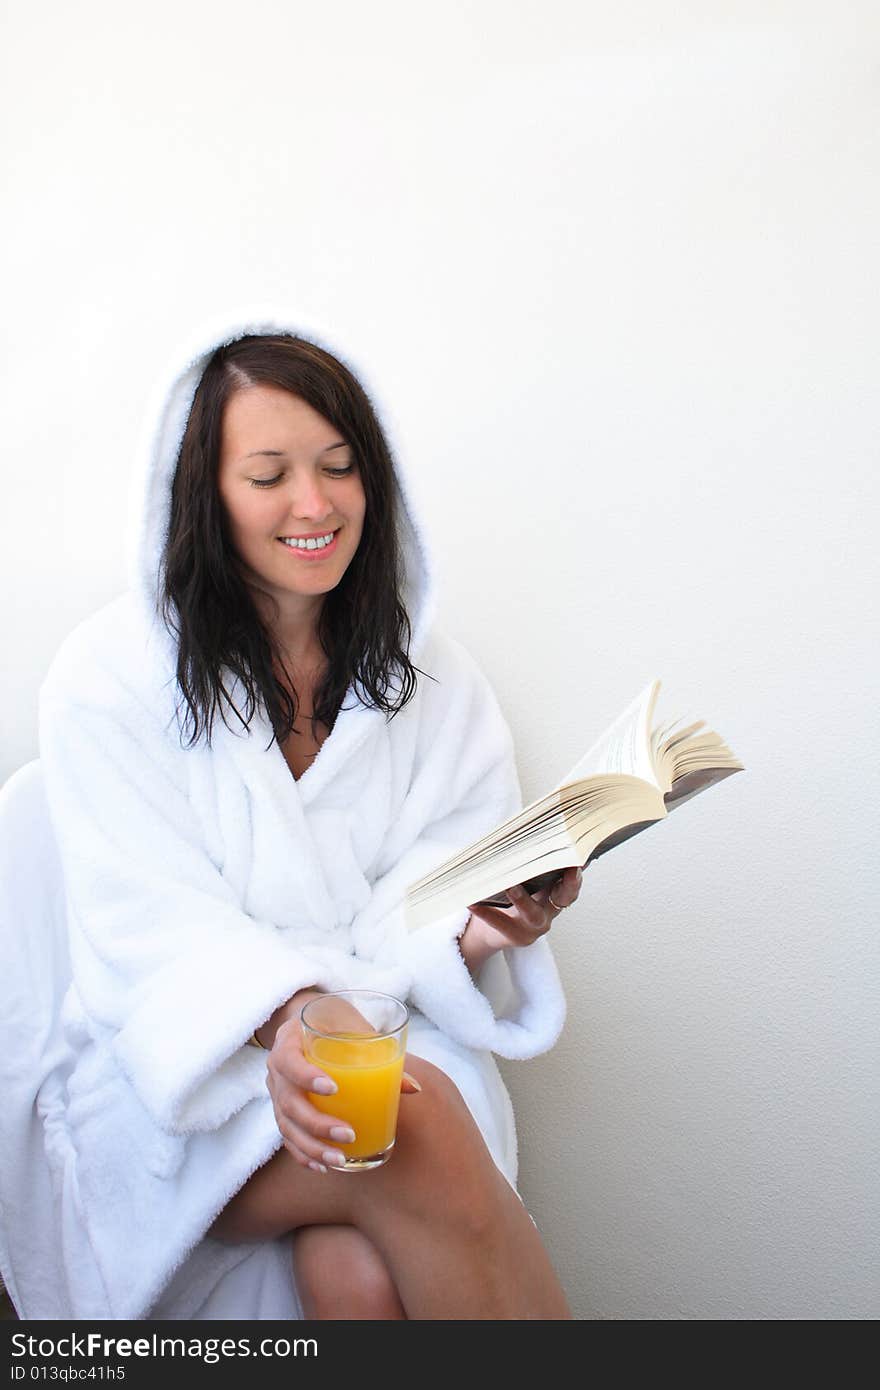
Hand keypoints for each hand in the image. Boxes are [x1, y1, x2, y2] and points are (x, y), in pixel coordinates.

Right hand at [264, 991, 419, 1173]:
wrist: (309, 1023)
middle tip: (348, 1134)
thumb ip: (376, 1050)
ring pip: (286, 1125)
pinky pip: (287, 1136)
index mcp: (288, 1041)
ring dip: (312, 1146)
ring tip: (339, 1159)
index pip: (288, 1060)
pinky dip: (303, 1153)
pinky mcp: (282, 1111)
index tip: (333, 1088)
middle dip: (317, 1124)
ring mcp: (276, 1093)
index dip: (306, 1077)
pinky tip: (324, 1166)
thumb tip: (413, 1088)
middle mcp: (276, 1070)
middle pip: (288, 1102)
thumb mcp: (352, 1025)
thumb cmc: (334, 1021)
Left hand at [462, 864, 584, 964]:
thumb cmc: (510, 896)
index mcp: (555, 891)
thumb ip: (532, 862)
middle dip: (570, 883)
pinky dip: (485, 912)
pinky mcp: (516, 937)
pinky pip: (500, 923)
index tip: (581, 856)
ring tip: (510, 885)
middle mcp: (550, 909)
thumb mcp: (527, 880)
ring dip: (523, 898)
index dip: (580, 869)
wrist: (492, 930)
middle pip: (565, 896)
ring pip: (532, 913)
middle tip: (569, 868)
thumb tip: (530, 831)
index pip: (573, 879)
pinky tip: (472, 901)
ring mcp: (534, 926)